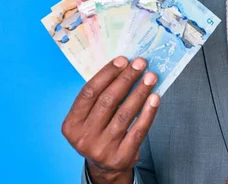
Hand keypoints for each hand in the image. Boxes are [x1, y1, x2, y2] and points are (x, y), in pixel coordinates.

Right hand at [62, 57, 159, 183]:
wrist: (105, 167)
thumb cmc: (99, 132)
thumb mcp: (90, 118)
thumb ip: (101, 96)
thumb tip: (124, 67)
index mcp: (72, 124)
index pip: (89, 92)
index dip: (107, 74)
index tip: (123, 60)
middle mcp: (84, 137)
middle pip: (108, 100)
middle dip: (126, 78)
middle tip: (140, 63)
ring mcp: (102, 148)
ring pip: (125, 113)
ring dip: (140, 91)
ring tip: (150, 77)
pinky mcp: (121, 156)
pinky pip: (138, 129)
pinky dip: (148, 112)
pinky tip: (155, 97)